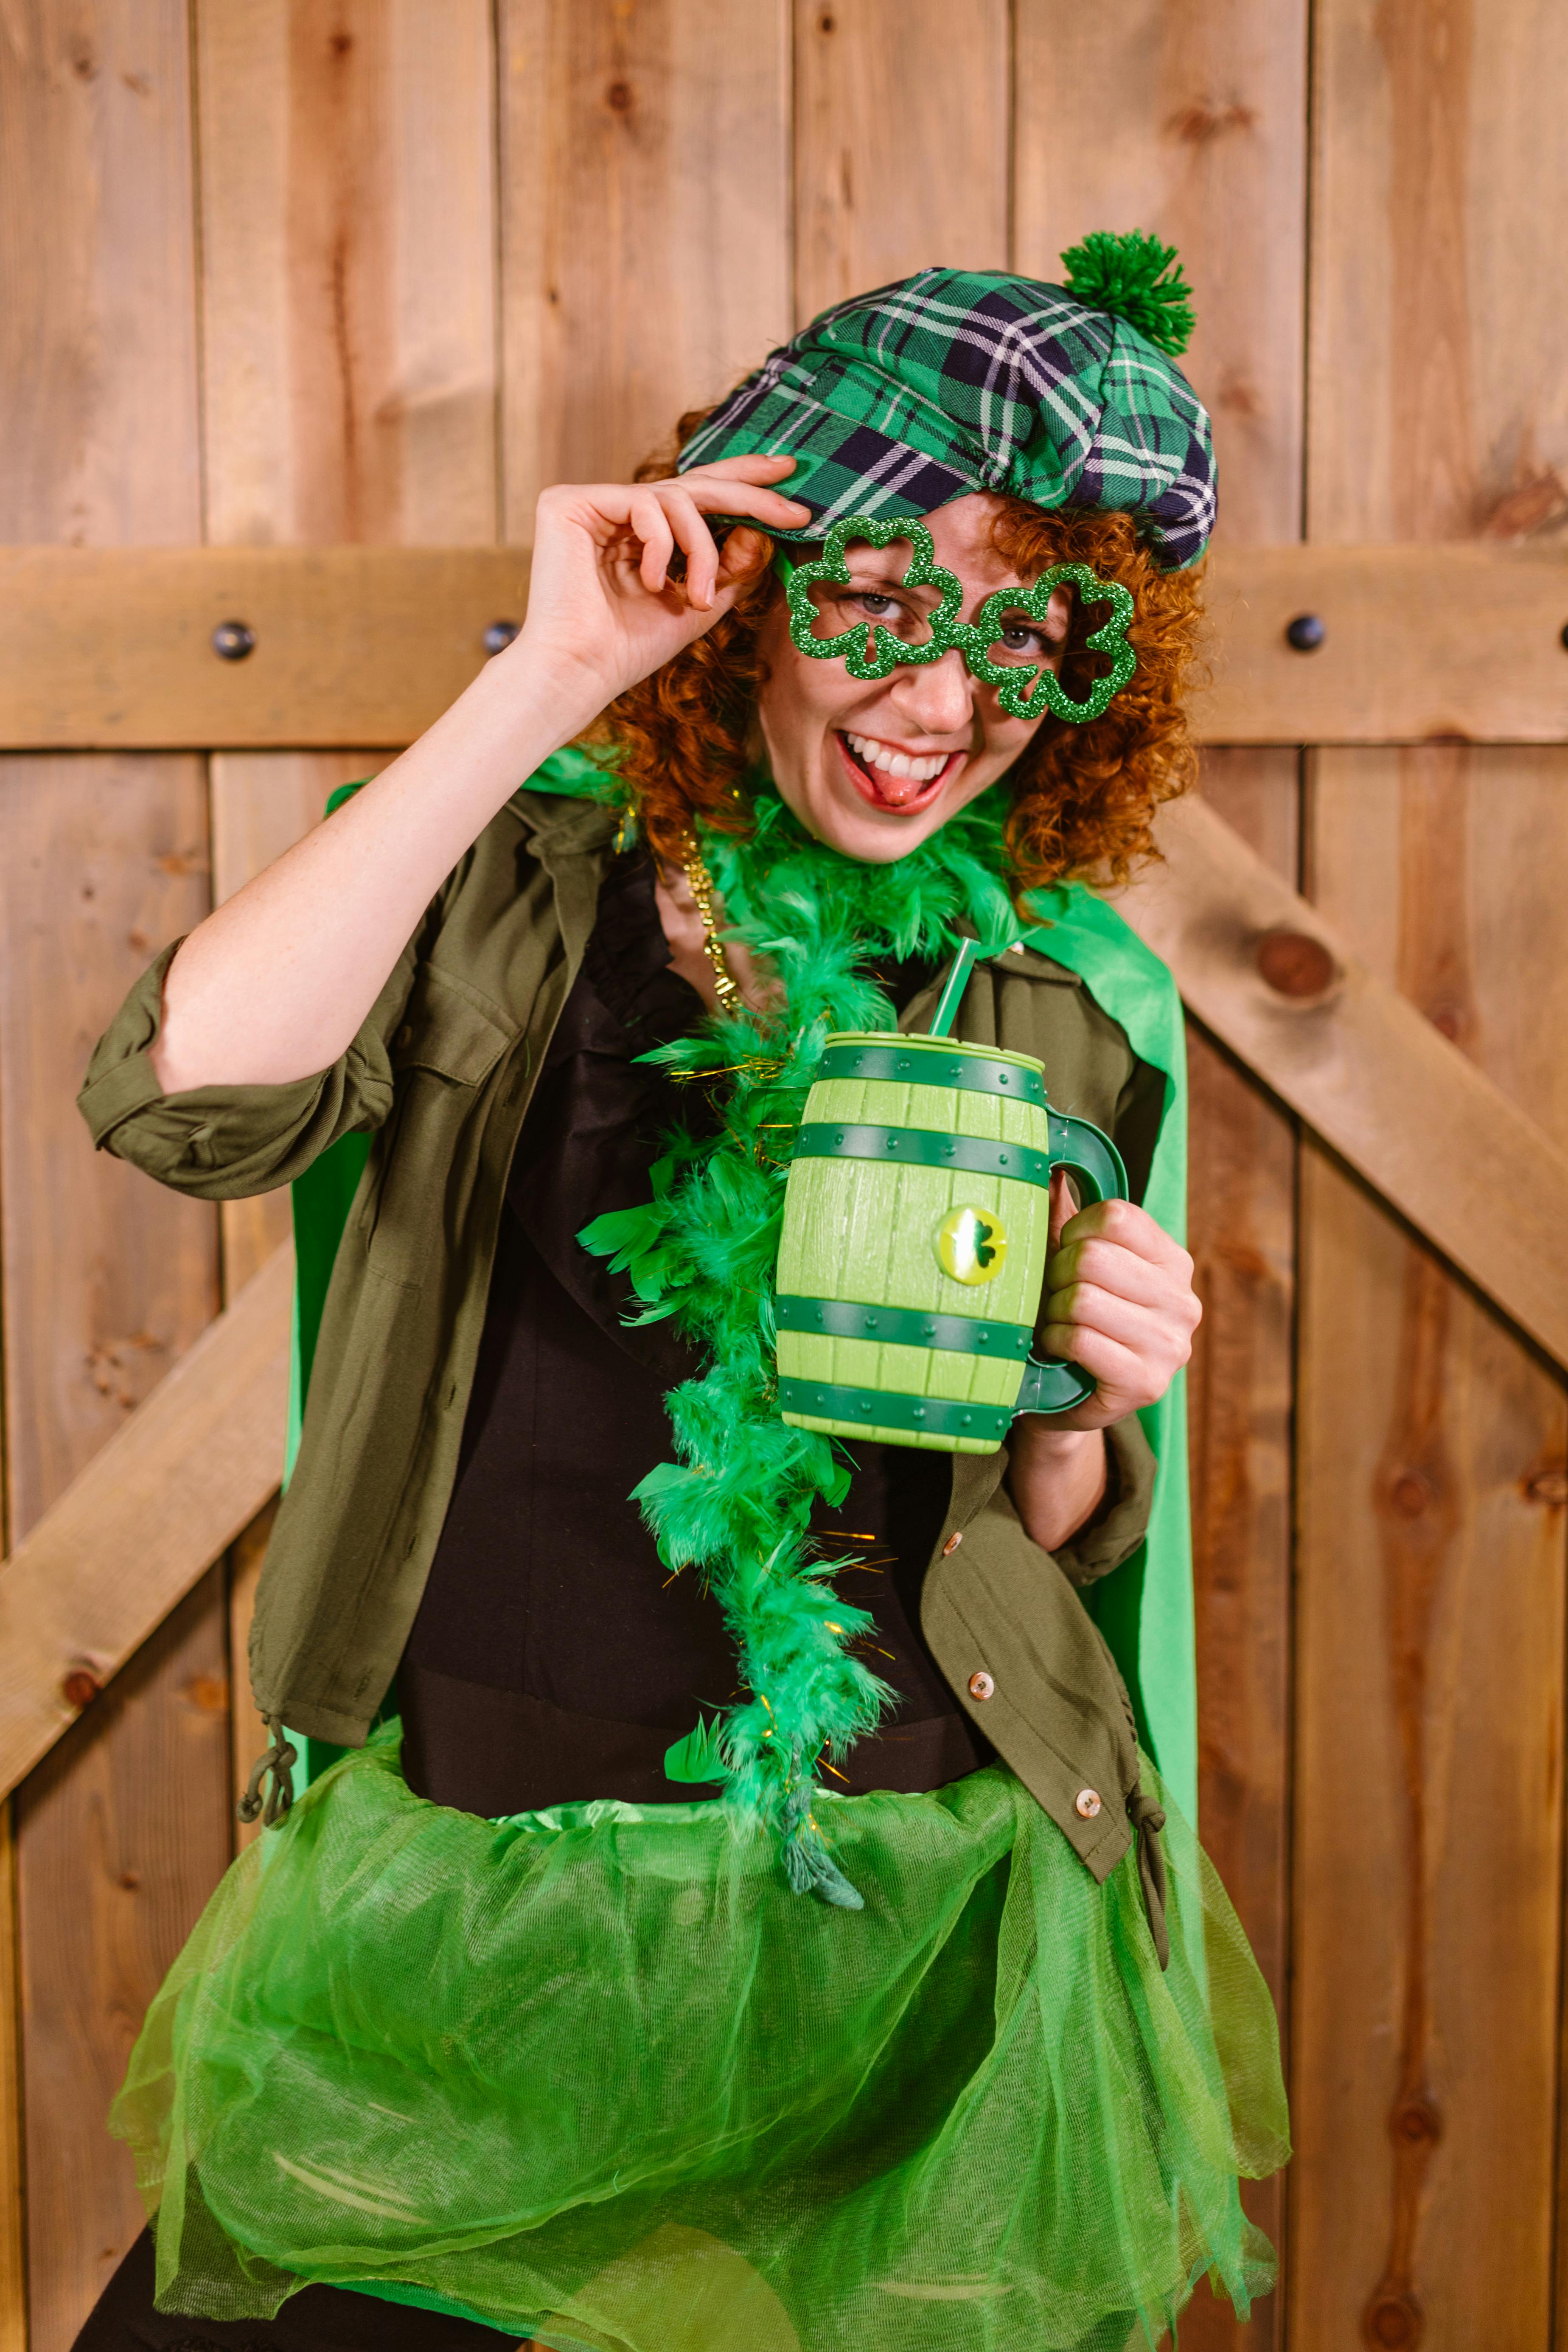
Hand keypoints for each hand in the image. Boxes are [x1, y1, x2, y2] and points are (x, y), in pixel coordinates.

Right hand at [505, 454, 811, 723]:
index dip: (743, 482)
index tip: (789, 474)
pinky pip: (643, 503)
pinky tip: (652, 583)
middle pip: (693, 484)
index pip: (697, 496)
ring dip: (701, 550)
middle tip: (792, 510)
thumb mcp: (699, 604)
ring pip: (676, 498)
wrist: (581, 673)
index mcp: (641, 533)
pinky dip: (661, 545)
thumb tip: (760, 528)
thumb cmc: (631, 649)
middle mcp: (615, 512)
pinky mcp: (567, 503)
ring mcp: (591, 504)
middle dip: (749, 494)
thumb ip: (730, 566)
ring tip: (698, 599)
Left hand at [1034, 1179, 1200, 1431]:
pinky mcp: (1146, 1384)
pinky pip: (1080, 1340)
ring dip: (1054, 1313)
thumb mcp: (1074, 1260)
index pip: (1117, 1217)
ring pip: (1083, 1299)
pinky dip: (1055, 1341)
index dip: (1074, 1232)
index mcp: (1173, 1261)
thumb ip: (1069, 1211)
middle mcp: (1183, 1302)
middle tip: (1056, 1296)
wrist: (1066, 1395)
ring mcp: (1170, 1346)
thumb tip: (1051, 1157)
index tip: (1066, 1254)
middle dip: (1058, 1276)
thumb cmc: (1071, 1317)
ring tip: (1058, 1324)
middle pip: (1093, 1257)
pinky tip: (1058, 1349)